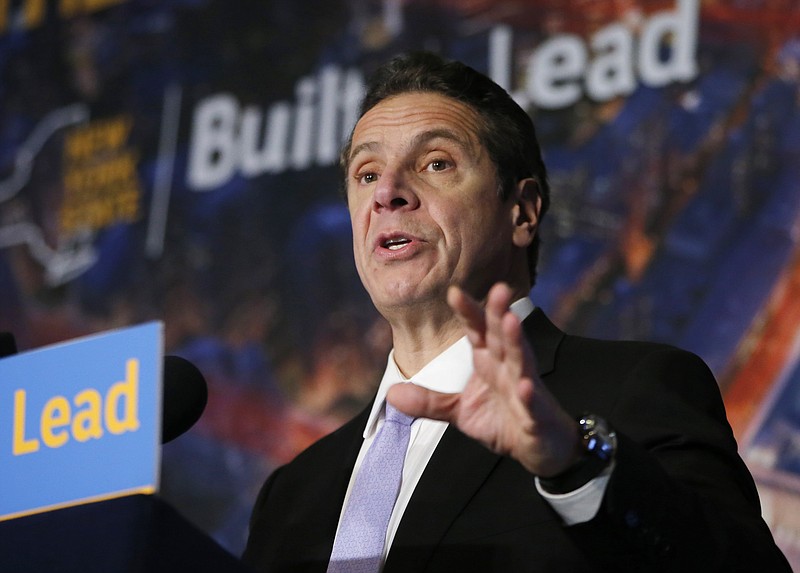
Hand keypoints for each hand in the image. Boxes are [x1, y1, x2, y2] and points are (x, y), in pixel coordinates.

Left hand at [387, 283, 581, 476]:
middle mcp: (508, 369)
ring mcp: (525, 389)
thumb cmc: (502, 421)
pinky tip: (524, 386)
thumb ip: (429, 402)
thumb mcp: (459, 412)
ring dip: (516, 341)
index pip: (477, 331)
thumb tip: (392, 394)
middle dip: (499, 313)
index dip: (468, 312)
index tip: (453, 292)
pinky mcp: (535, 416)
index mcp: (488, 362)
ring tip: (511, 322)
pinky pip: (531, 403)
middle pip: (502, 337)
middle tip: (499, 288)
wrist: (540, 447)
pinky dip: (528, 395)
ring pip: (521, 361)